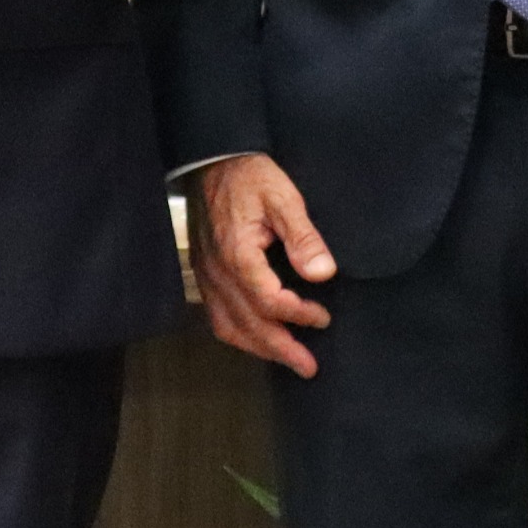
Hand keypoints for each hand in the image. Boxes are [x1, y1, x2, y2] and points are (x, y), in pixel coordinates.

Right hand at [191, 152, 335, 376]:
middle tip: (309, 367)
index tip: (323, 318)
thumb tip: (323, 273)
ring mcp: (206, 275)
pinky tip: (258, 340)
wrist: (212, 160)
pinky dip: (239, 334)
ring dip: (259, 348)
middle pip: (248, 324)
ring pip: (228, 326)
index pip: (268, 301)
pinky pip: (217, 316)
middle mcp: (217, 272)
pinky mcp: (204, 274)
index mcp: (238, 254)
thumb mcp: (284, 197)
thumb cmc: (250, 176)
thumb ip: (303, 236)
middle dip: (281, 349)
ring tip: (288, 360)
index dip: (297, 314)